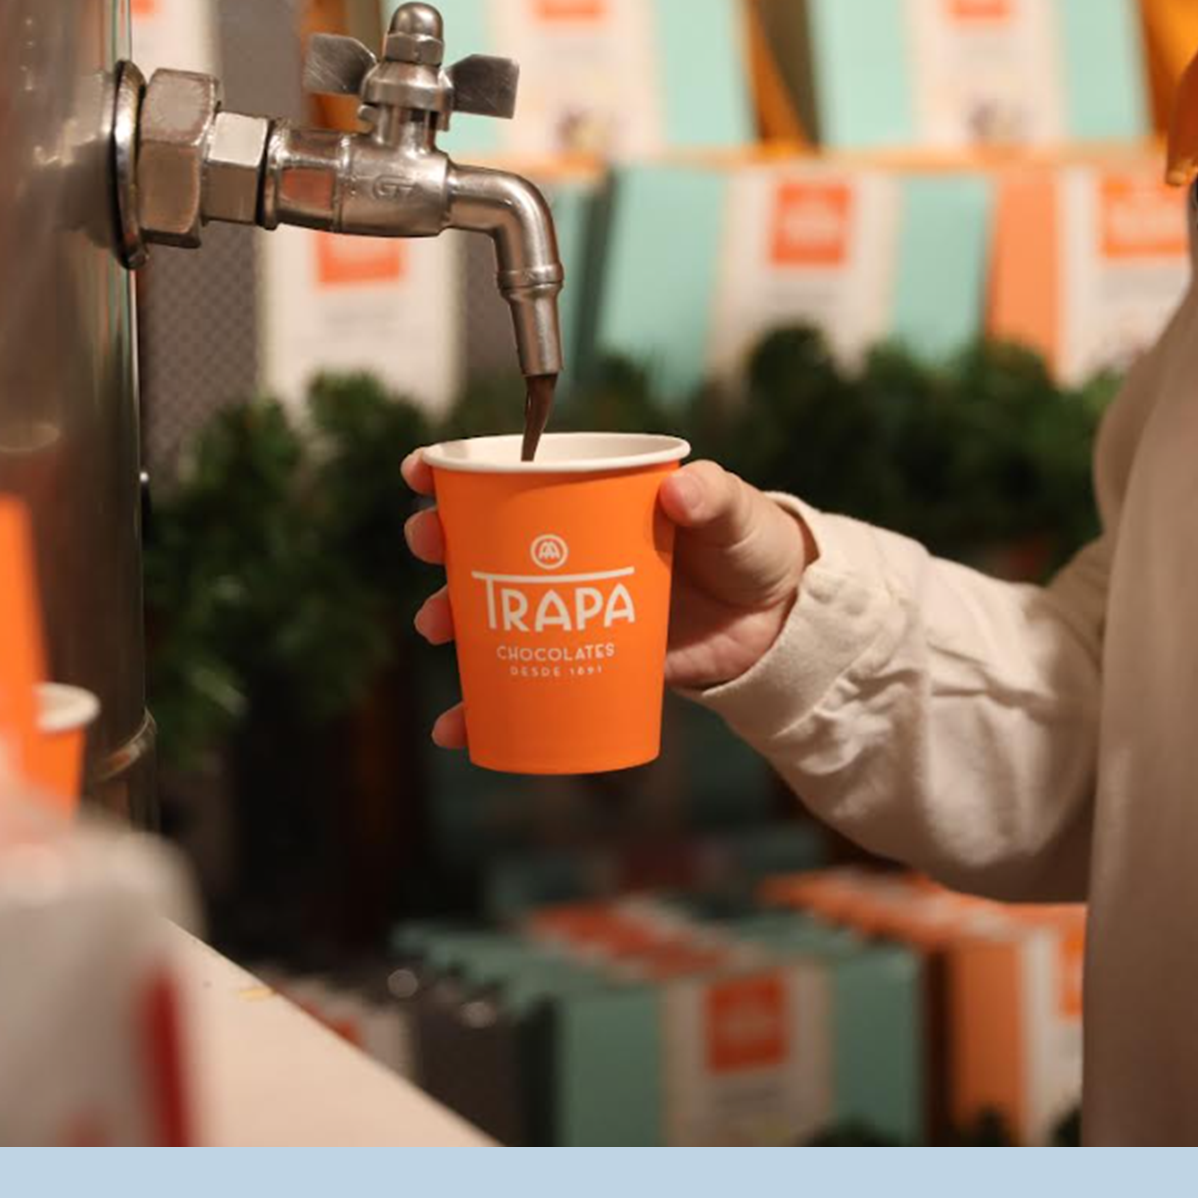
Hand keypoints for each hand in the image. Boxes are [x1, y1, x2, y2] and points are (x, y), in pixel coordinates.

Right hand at [399, 453, 815, 748]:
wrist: (777, 622)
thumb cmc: (750, 547)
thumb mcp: (736, 514)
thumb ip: (714, 496)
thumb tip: (681, 490)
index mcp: (590, 499)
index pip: (512, 475)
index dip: (457, 471)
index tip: (420, 473)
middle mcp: (564, 549)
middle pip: (481, 541)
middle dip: (440, 542)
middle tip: (429, 546)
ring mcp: (567, 607)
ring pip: (488, 611)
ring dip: (450, 618)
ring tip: (438, 626)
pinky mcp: (580, 658)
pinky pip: (518, 680)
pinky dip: (482, 707)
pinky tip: (457, 726)